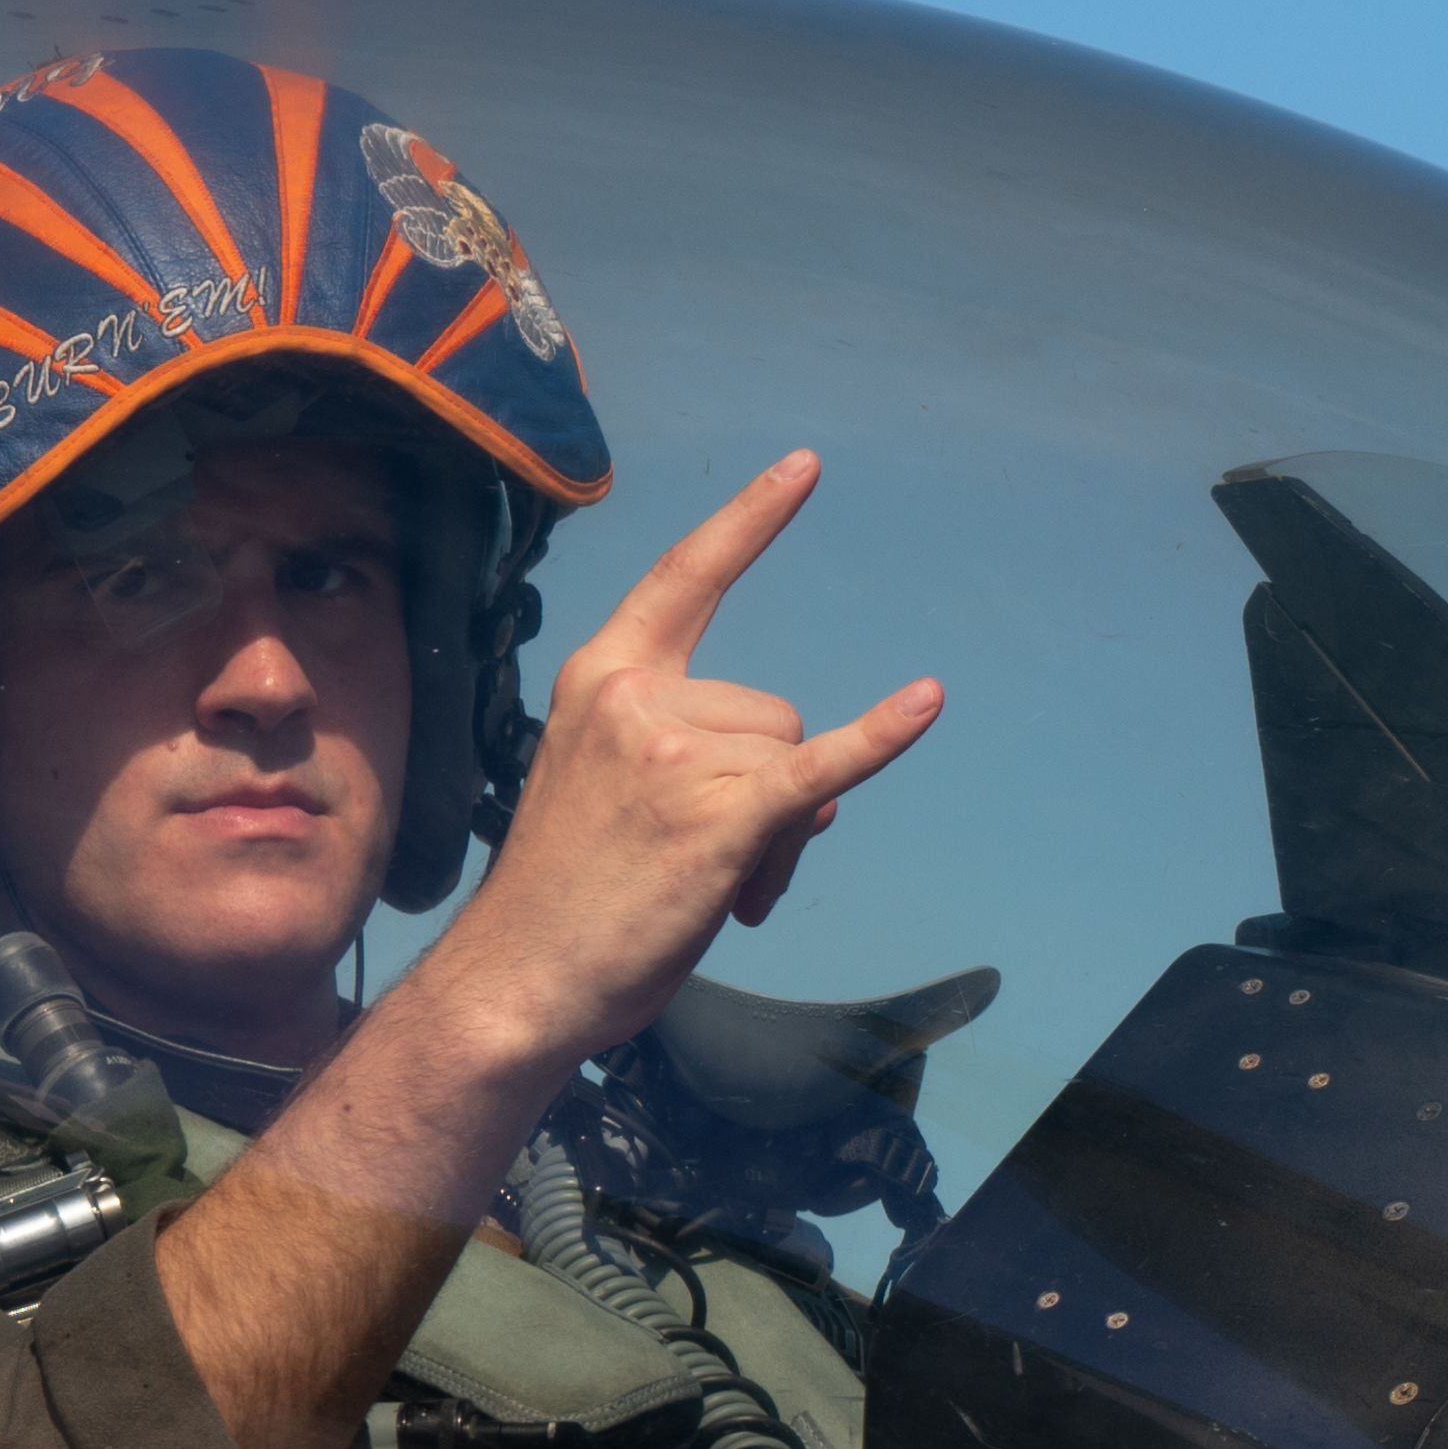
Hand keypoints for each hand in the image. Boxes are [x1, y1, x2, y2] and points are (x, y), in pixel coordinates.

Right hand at [420, 449, 944, 1074]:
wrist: (521, 980)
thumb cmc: (567, 897)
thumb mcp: (618, 791)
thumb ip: (705, 758)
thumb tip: (819, 788)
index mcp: (602, 679)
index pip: (686, 577)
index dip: (750, 522)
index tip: (804, 468)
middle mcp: (636, 699)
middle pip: (770, 712)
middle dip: (767, 790)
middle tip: (712, 869)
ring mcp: (676, 752)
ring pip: (793, 763)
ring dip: (780, 836)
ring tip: (717, 893)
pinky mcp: (719, 813)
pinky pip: (821, 765)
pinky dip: (879, 738)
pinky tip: (926, 702)